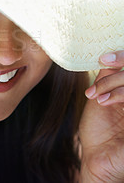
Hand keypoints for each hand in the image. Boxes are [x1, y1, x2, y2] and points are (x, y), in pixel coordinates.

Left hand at [79, 50, 123, 181]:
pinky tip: (104, 102)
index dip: (122, 57)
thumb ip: (106, 78)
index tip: (104, 59)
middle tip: (95, 87)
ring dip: (114, 84)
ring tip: (97, 97)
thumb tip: (106, 55)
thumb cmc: (99, 131)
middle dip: (114, 74)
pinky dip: (120, 93)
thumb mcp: (100, 98)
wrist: (97, 159)